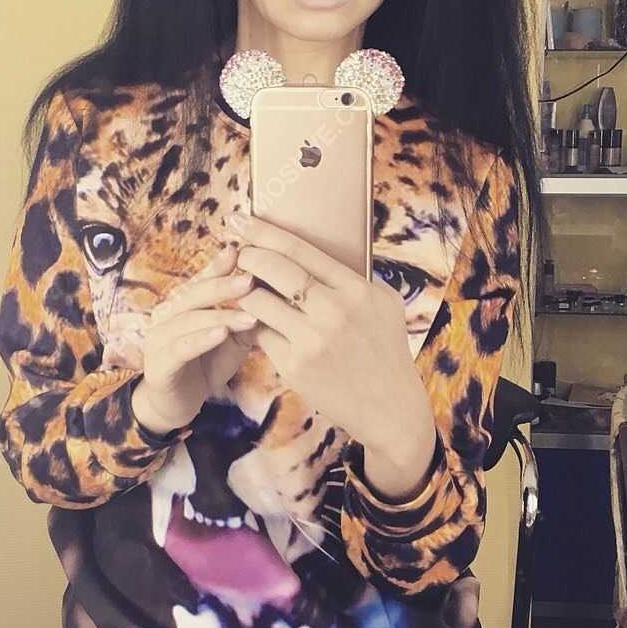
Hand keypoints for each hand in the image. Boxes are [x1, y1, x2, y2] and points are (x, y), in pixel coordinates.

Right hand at [135, 244, 257, 434]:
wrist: (179, 404)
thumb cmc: (207, 363)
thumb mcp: (231, 336)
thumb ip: (245, 315)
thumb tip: (272, 292)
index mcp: (182, 303)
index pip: (201, 279)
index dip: (220, 266)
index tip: (243, 251)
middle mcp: (166, 315)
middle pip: (194, 293)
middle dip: (223, 286)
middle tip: (251, 281)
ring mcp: (158, 339)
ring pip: (189, 319)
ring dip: (219, 315)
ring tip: (247, 315)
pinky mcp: (159, 365)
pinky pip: (180, 348)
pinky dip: (201, 339)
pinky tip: (221, 334)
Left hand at [228, 212, 435, 470]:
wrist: (390, 409)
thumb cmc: (385, 349)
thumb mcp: (384, 303)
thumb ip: (353, 277)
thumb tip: (316, 249)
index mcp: (356, 290)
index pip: (300, 250)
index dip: (264, 231)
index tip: (240, 219)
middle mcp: (334, 311)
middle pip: (275, 269)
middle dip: (247, 255)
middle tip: (236, 251)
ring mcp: (312, 340)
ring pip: (258, 301)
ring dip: (243, 290)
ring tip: (241, 285)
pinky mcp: (295, 366)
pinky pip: (260, 334)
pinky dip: (253, 323)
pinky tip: (251, 318)